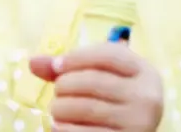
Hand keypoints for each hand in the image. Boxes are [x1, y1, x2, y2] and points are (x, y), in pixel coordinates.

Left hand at [29, 43, 164, 131]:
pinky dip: (66, 128)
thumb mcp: (100, 75)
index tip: (56, 66)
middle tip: (57, 93)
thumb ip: (69, 67)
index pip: (107, 55)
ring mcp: (140, 122)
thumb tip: (33, 62)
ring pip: (87, 108)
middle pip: (93, 81)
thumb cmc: (112, 98)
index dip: (76, 58)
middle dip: (64, 85)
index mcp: (145, 71)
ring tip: (55, 110)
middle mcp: (148, 96)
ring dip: (61, 108)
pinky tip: (58, 126)